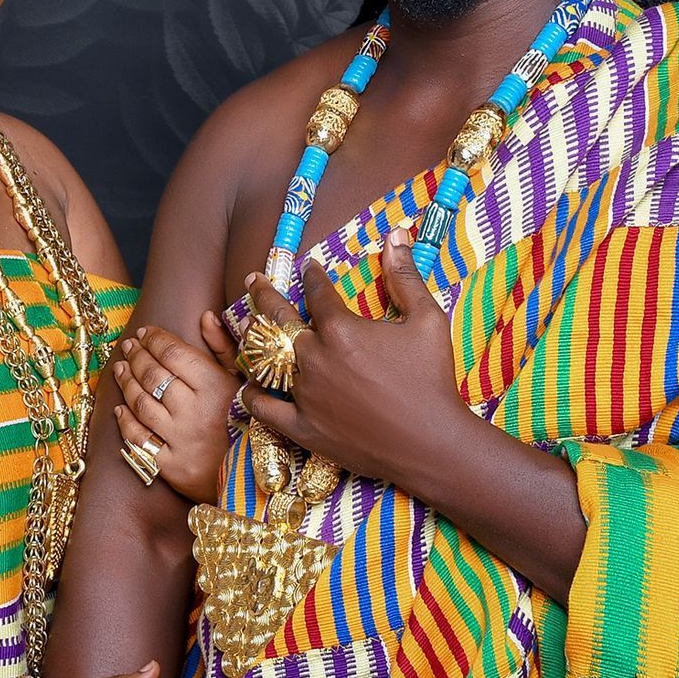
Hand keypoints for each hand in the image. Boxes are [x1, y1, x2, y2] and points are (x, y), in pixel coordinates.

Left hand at [113, 321, 239, 505]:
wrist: (257, 481)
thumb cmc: (251, 425)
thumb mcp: (245, 383)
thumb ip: (225, 348)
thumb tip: (206, 316)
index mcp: (217, 387)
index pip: (174, 353)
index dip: (154, 339)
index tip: (144, 332)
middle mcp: (196, 412)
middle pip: (153, 375)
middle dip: (137, 356)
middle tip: (129, 347)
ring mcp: (181, 440)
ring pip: (141, 403)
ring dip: (127, 383)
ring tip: (121, 369)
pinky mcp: (170, 467)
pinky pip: (139, 439)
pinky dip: (126, 421)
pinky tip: (121, 408)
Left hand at [241, 227, 478, 496]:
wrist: (430, 442)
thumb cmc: (432, 379)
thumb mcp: (427, 319)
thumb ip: (406, 276)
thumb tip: (396, 234)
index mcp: (340, 329)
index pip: (316, 291)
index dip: (311, 275)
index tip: (308, 266)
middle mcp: (314, 358)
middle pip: (278, 319)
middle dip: (264, 294)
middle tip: (253, 280)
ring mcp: (304, 394)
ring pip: (266, 361)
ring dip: (255, 341)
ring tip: (246, 329)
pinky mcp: (302, 427)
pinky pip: (264, 409)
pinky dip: (253, 396)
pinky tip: (248, 387)